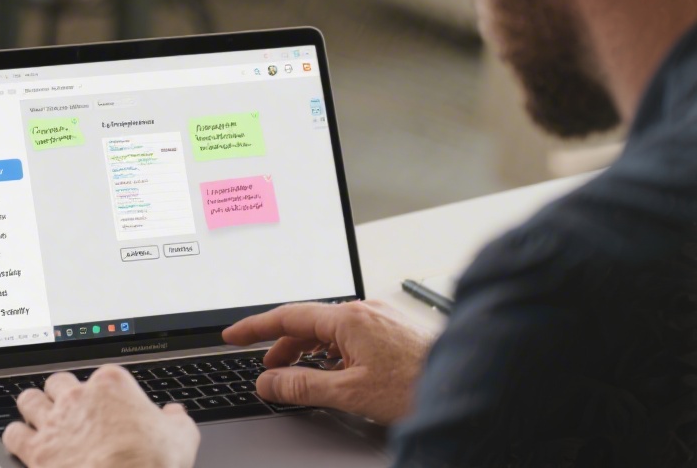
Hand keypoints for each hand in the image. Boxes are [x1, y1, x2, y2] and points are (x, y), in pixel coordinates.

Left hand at [3, 365, 199, 467]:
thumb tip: (175, 414)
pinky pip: (13, 434)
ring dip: (34, 408)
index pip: (102, 376)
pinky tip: (24, 443)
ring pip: (30, 400)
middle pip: (59, 382)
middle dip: (62, 394)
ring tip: (40, 418)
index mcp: (111, 385)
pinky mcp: (36, 450)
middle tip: (70, 409)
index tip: (109, 406)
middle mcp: (78, 397)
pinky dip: (17, 437)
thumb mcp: (181, 438)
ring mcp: (54, 422)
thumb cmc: (150, 465)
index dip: (105, 393)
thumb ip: (177, 420)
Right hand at [223, 300, 432, 424]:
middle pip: (308, 322)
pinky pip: (350, 335)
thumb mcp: (350, 392)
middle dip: (282, 345)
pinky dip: (330, 351)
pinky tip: (332, 370)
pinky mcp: (393, 331)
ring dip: (307, 350)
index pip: (288, 317)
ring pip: (330, 330)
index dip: (255, 328)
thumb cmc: (418, 387)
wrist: (469, 386)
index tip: (232, 336)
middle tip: (266, 369)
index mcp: (349, 318)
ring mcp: (380, 318)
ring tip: (296, 374)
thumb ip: (302, 386)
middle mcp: (364, 310)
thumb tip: (268, 382)